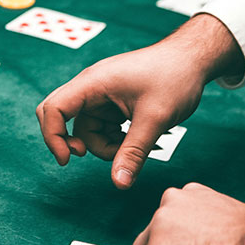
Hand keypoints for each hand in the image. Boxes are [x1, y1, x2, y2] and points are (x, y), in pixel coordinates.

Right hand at [36, 14, 243, 188]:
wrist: (192, 60)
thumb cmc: (174, 77)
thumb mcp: (154, 118)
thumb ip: (133, 152)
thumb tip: (119, 184)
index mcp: (93, 83)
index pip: (53, 109)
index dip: (52, 137)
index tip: (67, 160)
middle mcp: (91, 87)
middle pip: (63, 120)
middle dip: (75, 142)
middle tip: (91, 156)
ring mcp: (101, 96)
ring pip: (87, 130)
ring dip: (106, 145)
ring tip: (138, 147)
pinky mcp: (112, 103)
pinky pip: (102, 128)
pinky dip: (115, 140)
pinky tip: (138, 139)